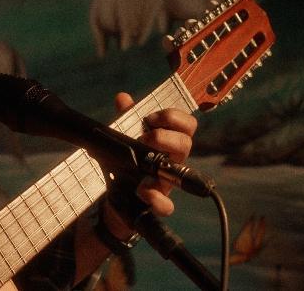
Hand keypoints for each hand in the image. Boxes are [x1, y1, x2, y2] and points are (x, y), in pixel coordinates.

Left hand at [102, 92, 196, 236]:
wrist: (115, 193)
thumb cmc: (128, 160)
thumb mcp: (126, 136)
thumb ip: (126, 117)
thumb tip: (123, 98)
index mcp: (169, 141)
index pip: (187, 124)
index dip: (173, 116)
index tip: (149, 118)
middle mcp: (173, 160)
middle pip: (186, 143)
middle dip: (165, 135)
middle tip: (145, 136)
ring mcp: (167, 181)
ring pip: (184, 171)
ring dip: (164, 158)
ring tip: (144, 157)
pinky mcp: (157, 201)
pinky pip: (167, 205)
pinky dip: (157, 199)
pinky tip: (143, 191)